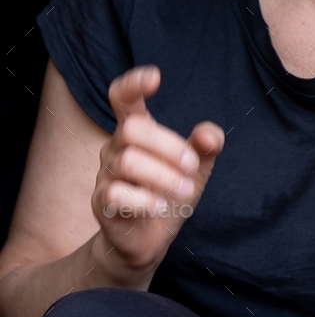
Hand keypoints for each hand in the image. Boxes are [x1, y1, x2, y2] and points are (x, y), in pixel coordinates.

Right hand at [91, 65, 223, 284]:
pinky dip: (144, 200)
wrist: (148, 240)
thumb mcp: (196, 168)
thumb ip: (206, 146)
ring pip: (128, 162)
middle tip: (192, 166)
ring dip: (164, 176)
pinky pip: (116, 194)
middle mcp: (115, 146)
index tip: (155, 76)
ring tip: (185, 192)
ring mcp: (105, 174)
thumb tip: (210, 134)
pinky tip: (161, 206)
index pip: (122, 96)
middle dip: (168, 146)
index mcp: (136, 129)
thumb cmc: (170, 192)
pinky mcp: (101, 202)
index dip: (133, 83)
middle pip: (132, 129)